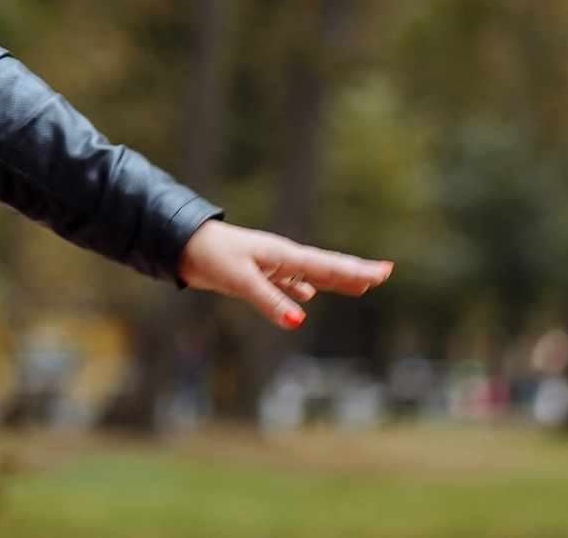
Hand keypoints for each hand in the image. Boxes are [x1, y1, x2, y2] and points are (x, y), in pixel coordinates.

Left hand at [178, 220, 391, 329]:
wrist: (182, 245)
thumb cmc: (211, 256)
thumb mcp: (241, 281)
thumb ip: (271, 302)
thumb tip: (300, 321)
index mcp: (284, 256)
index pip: (328, 266)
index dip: (357, 271)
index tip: (385, 271)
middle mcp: (281, 259)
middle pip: (325, 268)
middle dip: (354, 273)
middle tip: (384, 274)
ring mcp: (269, 265)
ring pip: (310, 275)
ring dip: (333, 280)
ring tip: (357, 285)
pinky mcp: (255, 273)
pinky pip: (288, 282)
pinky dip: (302, 289)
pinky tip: (306, 295)